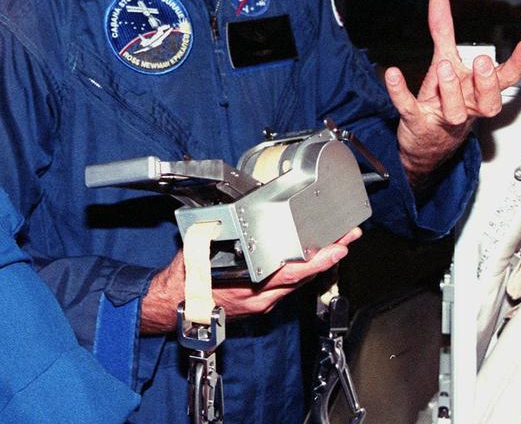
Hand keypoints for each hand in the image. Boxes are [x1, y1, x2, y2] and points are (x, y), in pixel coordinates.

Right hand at [138, 228, 361, 333]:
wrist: (173, 306)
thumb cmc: (185, 282)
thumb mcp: (199, 251)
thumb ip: (218, 235)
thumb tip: (225, 215)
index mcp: (250, 285)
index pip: (292, 273)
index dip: (319, 261)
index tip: (337, 247)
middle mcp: (261, 298)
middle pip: (302, 278)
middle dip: (327, 257)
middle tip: (348, 239)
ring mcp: (261, 304)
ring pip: (296, 284)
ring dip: (316, 265)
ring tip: (335, 245)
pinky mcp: (258, 305)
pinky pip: (286, 288)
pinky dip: (300, 273)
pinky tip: (307, 261)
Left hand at [384, 0, 520, 187]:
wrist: (425, 144)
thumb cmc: (442, 102)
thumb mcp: (445, 61)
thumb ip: (444, 31)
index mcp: (477, 92)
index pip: (505, 79)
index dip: (518, 63)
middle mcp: (465, 107)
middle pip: (487, 102)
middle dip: (486, 83)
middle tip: (481, 62)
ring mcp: (442, 117)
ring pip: (454, 111)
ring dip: (450, 89)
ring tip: (444, 67)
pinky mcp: (417, 122)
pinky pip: (409, 108)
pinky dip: (400, 93)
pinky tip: (393, 75)